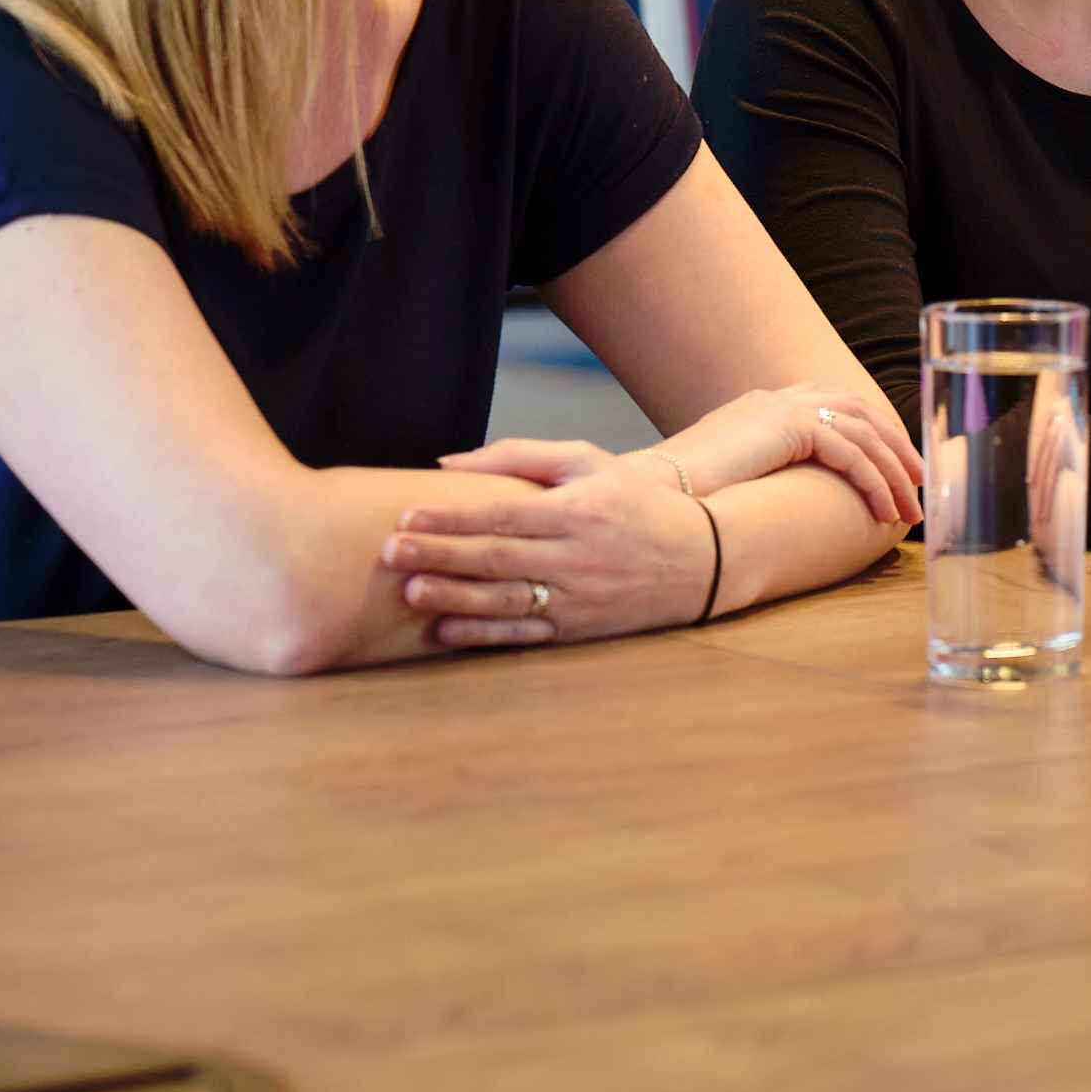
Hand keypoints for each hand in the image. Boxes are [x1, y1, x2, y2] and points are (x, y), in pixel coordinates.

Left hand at [380, 454, 716, 648]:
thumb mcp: (588, 462)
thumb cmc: (634, 502)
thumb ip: (519, 456)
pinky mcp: (579, 628)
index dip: (451, 518)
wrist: (700, 558)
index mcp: (576, 510)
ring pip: (505, 600)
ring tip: (410, 591)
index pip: (502, 515)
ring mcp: (577, 597)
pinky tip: (446, 629)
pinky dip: (483, 634)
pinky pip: (523, 635)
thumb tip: (448, 464)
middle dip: (440, 555)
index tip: (406, 517)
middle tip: (390, 553)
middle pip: (496, 558)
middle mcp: (575, 556)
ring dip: (454, 597)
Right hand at [447, 384, 918, 526]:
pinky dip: (874, 482)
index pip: (836, 406)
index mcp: (766, 404)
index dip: (874, 434)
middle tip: (921, 485)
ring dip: (894, 472)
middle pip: (861, 411)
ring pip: (864, 433)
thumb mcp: (734, 477)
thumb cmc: (682, 497)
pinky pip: (851, 453)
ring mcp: (783, 406)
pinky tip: (885, 512)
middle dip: (897, 449)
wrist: (651, 492)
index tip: (897, 467)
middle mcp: (779, 397)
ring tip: (911, 510)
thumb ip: (766, 474)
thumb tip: (794, 500)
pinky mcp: (788, 427)